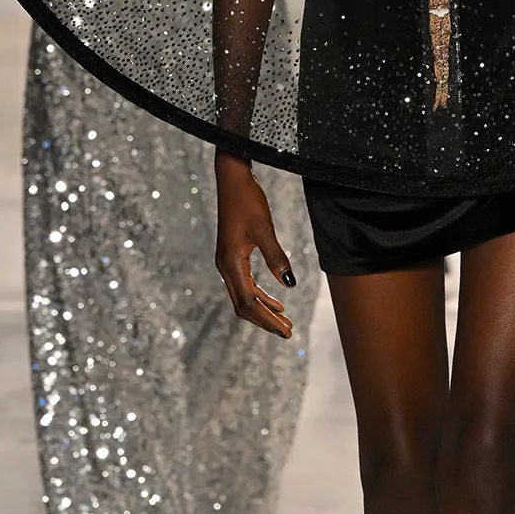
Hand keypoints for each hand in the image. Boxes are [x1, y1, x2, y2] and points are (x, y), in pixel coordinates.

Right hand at [214, 151, 294, 337]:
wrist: (232, 180)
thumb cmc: (248, 200)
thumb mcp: (265, 229)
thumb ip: (277, 257)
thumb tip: (289, 284)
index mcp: (231, 263)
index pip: (249, 302)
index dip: (268, 319)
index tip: (287, 330)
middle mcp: (225, 266)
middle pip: (244, 305)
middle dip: (265, 321)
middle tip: (288, 333)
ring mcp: (227, 262)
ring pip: (244, 297)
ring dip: (264, 311)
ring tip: (284, 321)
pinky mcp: (232, 256)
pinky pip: (245, 285)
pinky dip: (260, 296)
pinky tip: (276, 301)